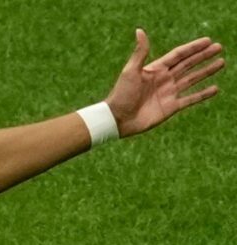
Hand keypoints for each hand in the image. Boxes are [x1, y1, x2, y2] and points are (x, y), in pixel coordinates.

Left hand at [106, 29, 224, 137]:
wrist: (118, 119)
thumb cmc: (121, 94)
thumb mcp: (130, 71)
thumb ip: (140, 52)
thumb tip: (140, 31)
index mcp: (156, 69)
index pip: (179, 55)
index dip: (193, 48)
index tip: (207, 41)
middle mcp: (164, 80)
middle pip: (188, 65)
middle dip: (203, 56)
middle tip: (219, 47)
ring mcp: (169, 93)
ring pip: (192, 79)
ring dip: (206, 71)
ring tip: (221, 63)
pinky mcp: (171, 107)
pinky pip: (191, 99)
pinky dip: (202, 94)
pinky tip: (214, 89)